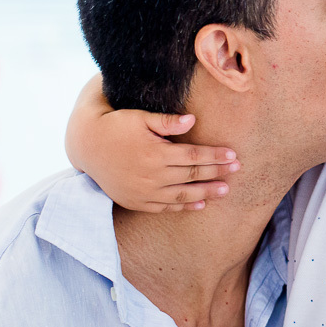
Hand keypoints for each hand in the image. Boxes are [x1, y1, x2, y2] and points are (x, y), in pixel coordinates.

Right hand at [99, 110, 240, 211]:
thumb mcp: (140, 118)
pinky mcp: (136, 202)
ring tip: (226, 191)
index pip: (194, 157)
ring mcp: (144, 192)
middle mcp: (152, 176)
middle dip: (217, 173)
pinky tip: (200, 205)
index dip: (215, 156)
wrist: (87, 146)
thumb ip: (167, 122)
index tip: (233, 155)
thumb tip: (193, 120)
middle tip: (238, 170)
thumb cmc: (116, 126)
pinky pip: (165, 208)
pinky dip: (183, 208)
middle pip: (192, 176)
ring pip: (182, 196)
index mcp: (156, 154)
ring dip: (206, 193)